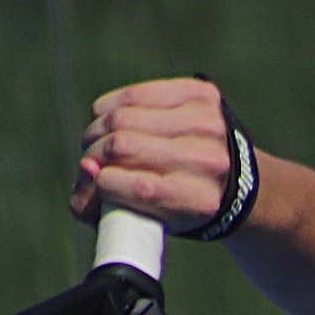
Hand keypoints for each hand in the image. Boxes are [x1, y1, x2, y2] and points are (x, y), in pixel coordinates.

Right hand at [73, 77, 240, 230]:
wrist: (229, 178)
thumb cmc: (173, 203)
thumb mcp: (143, 221)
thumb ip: (100, 209)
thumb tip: (85, 169)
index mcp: (200, 200)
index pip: (141, 187)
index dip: (104, 183)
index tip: (95, 181)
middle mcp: (208, 160)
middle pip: (124, 146)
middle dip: (95, 152)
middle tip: (91, 159)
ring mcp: (207, 122)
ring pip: (124, 116)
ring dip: (98, 128)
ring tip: (97, 140)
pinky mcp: (200, 94)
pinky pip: (136, 93)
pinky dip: (111, 106)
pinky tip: (108, 117)